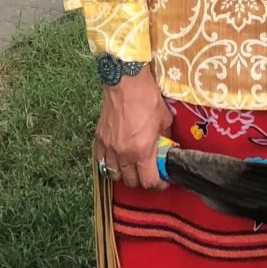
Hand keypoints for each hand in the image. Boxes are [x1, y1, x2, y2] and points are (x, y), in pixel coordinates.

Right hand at [95, 69, 172, 189]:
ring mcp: (109, 147)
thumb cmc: (146, 98)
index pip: (149, 181)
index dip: (158, 185)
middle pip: (131, 182)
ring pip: (114, 174)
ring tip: (133, 169)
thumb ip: (165, 139)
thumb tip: (167, 148)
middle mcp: (123, 153)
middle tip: (149, 174)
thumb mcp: (165, 120)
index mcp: (142, 150)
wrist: (125, 82)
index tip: (163, 181)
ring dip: (125, 176)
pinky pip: (101, 161)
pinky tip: (117, 159)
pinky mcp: (99, 139)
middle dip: (142, 182)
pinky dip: (110, 164)